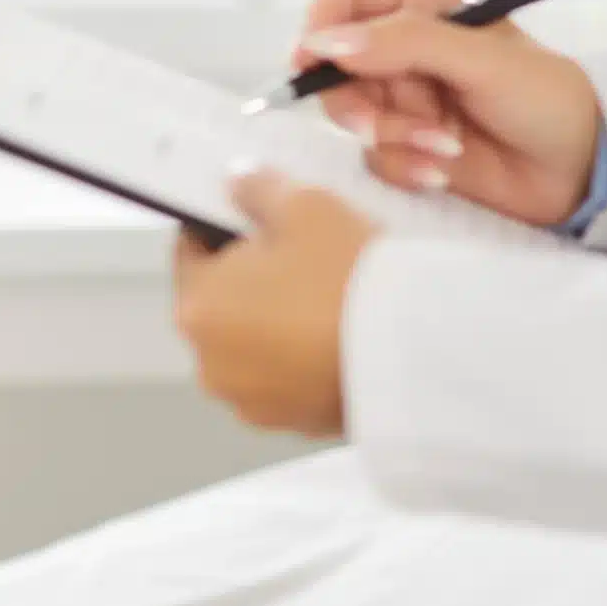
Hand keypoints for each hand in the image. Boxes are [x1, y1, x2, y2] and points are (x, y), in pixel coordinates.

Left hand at [173, 172, 375, 436]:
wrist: (416, 351)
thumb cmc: (350, 277)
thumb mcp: (305, 207)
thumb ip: (258, 190)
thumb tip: (237, 182)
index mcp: (196, 308)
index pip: (190, 252)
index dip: (220, 226)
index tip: (251, 216)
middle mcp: (210, 363)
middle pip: (221, 302)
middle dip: (252, 277)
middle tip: (302, 254)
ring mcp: (249, 400)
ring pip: (253, 344)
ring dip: (276, 322)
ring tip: (327, 296)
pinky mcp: (292, 423)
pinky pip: (287, 377)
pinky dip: (302, 357)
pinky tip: (338, 334)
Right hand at [296, 0, 604, 227]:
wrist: (584, 172)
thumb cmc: (543, 98)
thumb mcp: (480, 59)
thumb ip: (404, 43)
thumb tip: (324, 42)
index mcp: (425, 9)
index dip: (322, 27)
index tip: (315, 64)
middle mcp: (406, 51)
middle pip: (336, 66)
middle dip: (355, 102)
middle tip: (377, 127)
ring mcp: (406, 101)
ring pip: (352, 117)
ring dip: (390, 138)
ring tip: (442, 148)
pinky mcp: (408, 147)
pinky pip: (374, 158)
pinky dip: (404, 166)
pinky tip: (443, 170)